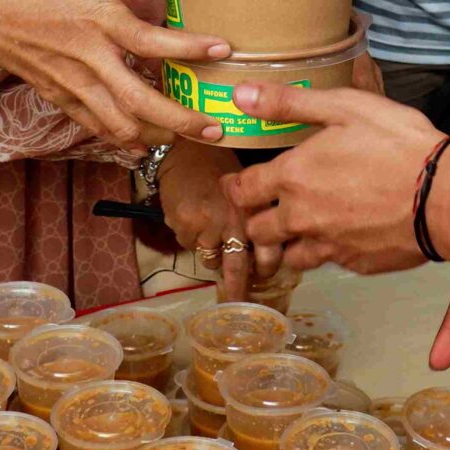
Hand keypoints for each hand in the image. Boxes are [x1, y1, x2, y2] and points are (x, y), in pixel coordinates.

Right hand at [0, 0, 232, 147]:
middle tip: (216, 128)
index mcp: (97, 18)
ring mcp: (73, 83)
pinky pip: (97, 127)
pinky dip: (124, 139)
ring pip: (120, 123)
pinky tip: (148, 144)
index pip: (149, 41)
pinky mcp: (61, 97)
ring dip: (158, 135)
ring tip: (192, 139)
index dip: (187, 48)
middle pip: (140, 101)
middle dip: (181, 119)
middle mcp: (88, 57)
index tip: (223, 50)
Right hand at [159, 141, 280, 301]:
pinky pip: (188, 245)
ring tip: (209, 234)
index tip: (263, 276)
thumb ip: (253, 217)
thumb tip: (258, 253)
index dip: (265, 267)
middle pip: (237, 266)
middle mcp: (232, 219)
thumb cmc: (219, 165)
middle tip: (237, 300)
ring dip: (211, 254)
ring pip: (209, 258)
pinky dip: (191, 239)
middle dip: (237, 287)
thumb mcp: (245, 190)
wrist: (184, 149)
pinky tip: (191, 219)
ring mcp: (206, 225)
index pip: (266, 250)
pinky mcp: (183, 225)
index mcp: (254, 209)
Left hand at [220, 84, 448, 274]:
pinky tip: (341, 235)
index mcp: (293, 178)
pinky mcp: (355, 264)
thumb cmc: (397, 145)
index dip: (235, 189)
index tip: (236, 185)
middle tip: (266, 208)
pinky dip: (326, 251)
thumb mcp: (344, 108)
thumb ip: (288, 103)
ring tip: (301, 227)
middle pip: (257, 232)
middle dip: (257, 220)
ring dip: (288, 242)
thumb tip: (239, 95)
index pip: (243, 192)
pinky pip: (327, 262)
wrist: (444, 196)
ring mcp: (328, 246)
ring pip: (289, 255)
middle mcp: (301, 218)